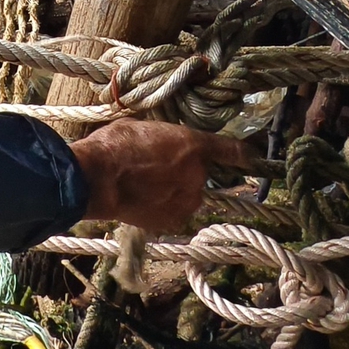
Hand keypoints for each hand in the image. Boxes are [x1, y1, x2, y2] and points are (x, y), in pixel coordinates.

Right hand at [65, 120, 254, 233]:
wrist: (95, 180)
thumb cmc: (114, 145)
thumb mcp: (142, 127)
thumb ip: (164, 137)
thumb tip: (164, 143)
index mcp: (193, 146)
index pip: (231, 150)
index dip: (244, 154)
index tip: (253, 157)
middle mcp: (198, 176)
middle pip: (200, 175)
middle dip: (184, 172)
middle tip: (156, 166)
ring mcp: (187, 202)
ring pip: (187, 195)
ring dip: (174, 191)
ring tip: (144, 185)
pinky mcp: (173, 221)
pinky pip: (174, 211)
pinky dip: (162, 207)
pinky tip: (141, 199)